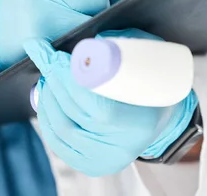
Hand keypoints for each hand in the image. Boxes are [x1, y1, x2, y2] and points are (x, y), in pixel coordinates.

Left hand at [26, 29, 198, 176]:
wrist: (160, 118)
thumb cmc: (154, 81)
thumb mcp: (150, 56)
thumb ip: (121, 45)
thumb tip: (86, 43)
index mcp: (142, 123)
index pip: (100, 109)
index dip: (74, 82)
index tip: (61, 56)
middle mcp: (123, 148)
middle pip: (75, 115)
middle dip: (56, 81)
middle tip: (48, 56)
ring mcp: (104, 160)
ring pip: (61, 127)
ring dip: (48, 95)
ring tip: (48, 72)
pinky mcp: (89, 164)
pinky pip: (57, 140)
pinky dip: (46, 114)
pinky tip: (47, 95)